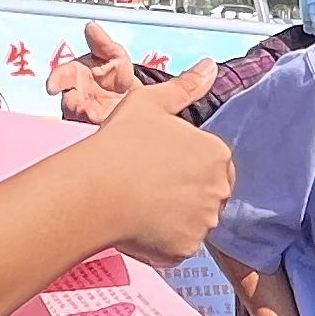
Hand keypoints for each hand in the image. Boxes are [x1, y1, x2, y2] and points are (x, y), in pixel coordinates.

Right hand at [45, 22, 145, 127]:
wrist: (137, 97)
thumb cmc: (117, 73)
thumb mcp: (115, 55)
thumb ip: (102, 43)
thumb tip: (91, 25)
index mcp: (75, 75)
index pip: (60, 77)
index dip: (54, 81)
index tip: (51, 87)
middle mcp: (75, 95)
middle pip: (66, 101)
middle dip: (71, 105)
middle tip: (80, 107)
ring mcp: (84, 113)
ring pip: (77, 118)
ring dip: (85, 118)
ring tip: (96, 116)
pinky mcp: (94, 128)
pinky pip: (91, 130)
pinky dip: (97, 127)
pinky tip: (105, 123)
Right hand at [64, 70, 227, 264]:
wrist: (94, 189)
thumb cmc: (120, 143)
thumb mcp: (151, 104)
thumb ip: (186, 88)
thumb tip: (210, 66)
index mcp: (217, 154)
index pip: (211, 162)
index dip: (183, 162)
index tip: (157, 162)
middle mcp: (219, 190)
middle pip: (206, 193)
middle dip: (184, 191)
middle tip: (148, 185)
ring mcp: (204, 222)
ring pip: (193, 220)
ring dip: (174, 216)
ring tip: (141, 204)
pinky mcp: (185, 248)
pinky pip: (177, 246)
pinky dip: (162, 240)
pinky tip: (139, 224)